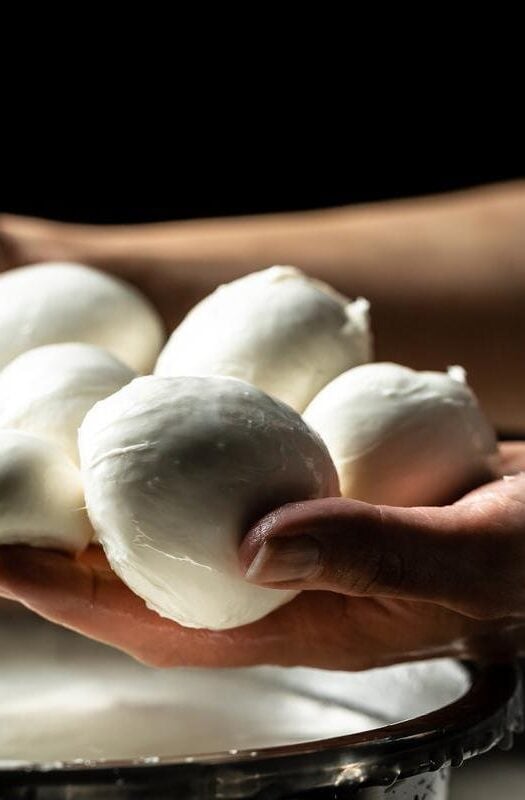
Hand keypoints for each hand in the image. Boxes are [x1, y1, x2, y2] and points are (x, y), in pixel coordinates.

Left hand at [1, 443, 523, 669]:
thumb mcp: (469, 552)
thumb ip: (373, 550)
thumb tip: (256, 543)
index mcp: (318, 620)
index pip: (170, 623)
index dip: (79, 598)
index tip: (6, 563)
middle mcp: (293, 590)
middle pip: (153, 586)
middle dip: (67, 560)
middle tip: (0, 518)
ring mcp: (300, 547)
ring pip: (181, 540)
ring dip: (110, 516)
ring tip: (48, 479)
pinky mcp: (315, 504)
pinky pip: (226, 493)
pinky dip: (176, 474)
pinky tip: (151, 442)